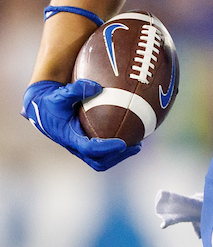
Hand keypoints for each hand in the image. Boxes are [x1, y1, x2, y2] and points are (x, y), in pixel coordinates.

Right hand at [22, 79, 139, 171]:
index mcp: (69, 138)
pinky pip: (103, 153)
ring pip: (102, 160)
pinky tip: (132, 136)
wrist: (41, 109)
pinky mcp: (85, 145)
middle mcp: (76, 147)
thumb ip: (76, 90)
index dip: (107, 148)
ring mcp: (81, 148)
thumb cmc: (52, 100)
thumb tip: (96, 85)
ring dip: (120, 155)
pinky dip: (117, 148)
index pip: (90, 149)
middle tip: (136, 146)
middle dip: (118, 156)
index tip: (123, 143)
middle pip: (99, 161)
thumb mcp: (60, 94)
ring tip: (137, 145)